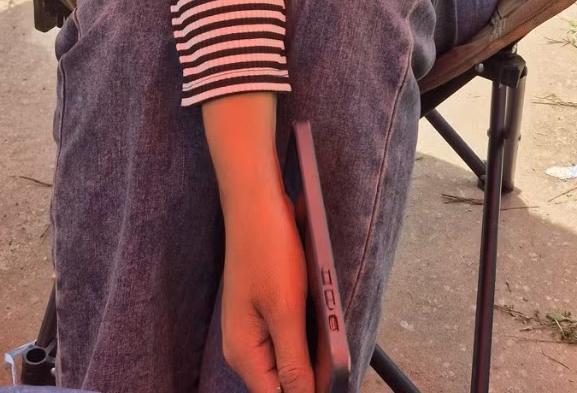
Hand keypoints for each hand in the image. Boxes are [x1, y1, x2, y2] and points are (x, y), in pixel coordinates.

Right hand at [219, 186, 313, 392]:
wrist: (255, 201)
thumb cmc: (268, 249)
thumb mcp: (286, 310)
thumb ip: (294, 362)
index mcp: (244, 354)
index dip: (308, 392)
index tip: (333, 376)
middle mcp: (243, 347)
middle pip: (282, 381)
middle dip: (311, 371)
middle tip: (332, 343)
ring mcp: (251, 328)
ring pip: (286, 358)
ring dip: (309, 350)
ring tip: (324, 321)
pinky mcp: (260, 310)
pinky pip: (285, 336)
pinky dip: (303, 330)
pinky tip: (315, 309)